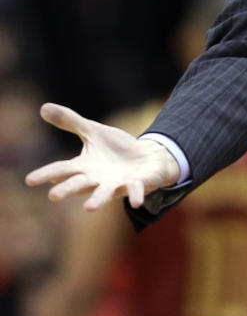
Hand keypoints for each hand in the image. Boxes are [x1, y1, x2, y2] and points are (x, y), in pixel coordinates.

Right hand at [24, 103, 180, 209]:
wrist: (147, 158)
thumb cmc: (116, 148)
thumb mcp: (93, 131)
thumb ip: (70, 122)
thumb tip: (43, 107)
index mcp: (84, 166)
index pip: (62, 169)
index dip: (46, 174)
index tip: (29, 180)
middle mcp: (97, 179)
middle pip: (79, 184)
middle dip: (67, 189)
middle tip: (53, 196)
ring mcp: (117, 183)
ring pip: (105, 193)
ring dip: (98, 200)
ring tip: (88, 208)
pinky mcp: (137, 184)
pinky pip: (136, 190)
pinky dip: (136, 195)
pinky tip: (136, 202)